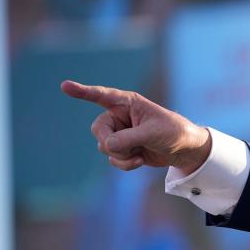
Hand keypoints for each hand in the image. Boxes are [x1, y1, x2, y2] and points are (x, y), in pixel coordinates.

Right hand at [60, 80, 210, 173]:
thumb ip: (128, 138)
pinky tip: (139, 160)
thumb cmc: (173, 132)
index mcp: (127, 103)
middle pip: (98, 130)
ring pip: (103, 146)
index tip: (65, 86)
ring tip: (139, 153)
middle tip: (130, 148)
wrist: (184, 150)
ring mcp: (120, 133)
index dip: (82, 92)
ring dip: (121, 155)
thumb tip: (106, 146)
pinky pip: (112, 158)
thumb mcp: (153, 133)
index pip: (101, 96)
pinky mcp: (123, 148)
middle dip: (111, 143)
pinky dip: (124, 163)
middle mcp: (120, 116)